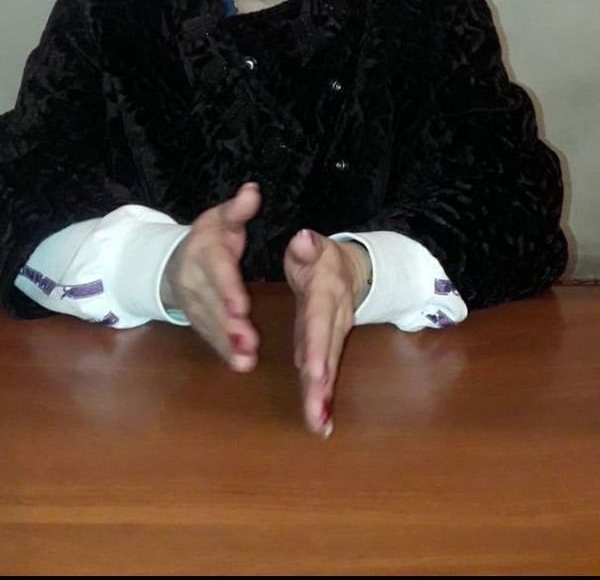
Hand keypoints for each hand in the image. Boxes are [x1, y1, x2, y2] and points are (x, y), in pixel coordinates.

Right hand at [161, 182, 261, 371]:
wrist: (173, 260)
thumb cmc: (208, 237)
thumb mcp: (220, 218)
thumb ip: (237, 210)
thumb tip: (252, 192)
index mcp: (204, 251)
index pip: (217, 271)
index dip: (227, 289)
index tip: (241, 306)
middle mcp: (195, 280)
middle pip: (212, 304)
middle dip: (230, 325)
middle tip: (248, 343)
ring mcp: (193, 303)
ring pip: (210, 325)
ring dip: (228, 344)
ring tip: (246, 361)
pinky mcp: (197, 320)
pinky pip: (209, 337)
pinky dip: (224, 352)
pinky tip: (240, 365)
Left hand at [283, 230, 371, 436]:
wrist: (350, 270)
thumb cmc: (321, 259)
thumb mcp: (314, 247)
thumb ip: (307, 246)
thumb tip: (302, 240)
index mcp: (325, 294)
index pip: (319, 321)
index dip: (316, 347)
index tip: (313, 373)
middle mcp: (334, 319)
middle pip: (327, 353)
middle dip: (322, 385)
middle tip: (316, 415)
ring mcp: (333, 335)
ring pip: (328, 368)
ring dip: (323, 396)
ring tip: (318, 425)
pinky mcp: (326, 348)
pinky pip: (324, 373)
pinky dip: (321, 396)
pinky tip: (318, 420)